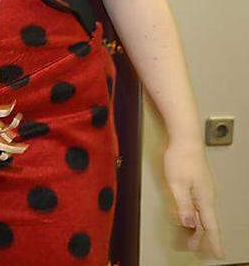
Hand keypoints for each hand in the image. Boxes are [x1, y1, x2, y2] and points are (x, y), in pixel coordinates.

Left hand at [163, 139, 221, 256]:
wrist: (185, 139)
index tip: (217, 254)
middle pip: (206, 222)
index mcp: (204, 199)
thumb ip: (182, 205)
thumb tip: (188, 223)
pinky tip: (187, 216)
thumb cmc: (181, 159)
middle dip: (200, 237)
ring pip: (201, 213)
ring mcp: (203, 189)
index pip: (211, 226)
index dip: (213, 242)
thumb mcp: (177, 185)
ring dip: (195, 226)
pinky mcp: (198, 183)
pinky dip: (193, 214)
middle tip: (192, 248)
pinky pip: (197, 204)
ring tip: (188, 236)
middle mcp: (207, 196)